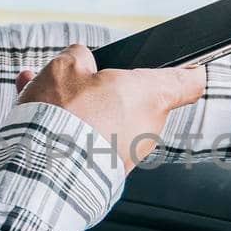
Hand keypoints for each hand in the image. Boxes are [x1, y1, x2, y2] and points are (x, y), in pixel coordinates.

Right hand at [14, 46, 205, 171]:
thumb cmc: (63, 117)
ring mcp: (130, 154)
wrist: (43, 171)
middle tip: (80, 82)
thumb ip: (79, 57)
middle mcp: (148, 128)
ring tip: (45, 100)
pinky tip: (41, 117)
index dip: (188, 69)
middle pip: (138, 99)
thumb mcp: (65, 68)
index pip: (190, 81)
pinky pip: (93, 142)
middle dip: (109, 89)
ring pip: (109, 120)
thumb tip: (80, 59)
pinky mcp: (107, 173)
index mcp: (150, 95)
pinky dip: (73, 130)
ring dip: (84, 110)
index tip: (186, 66)